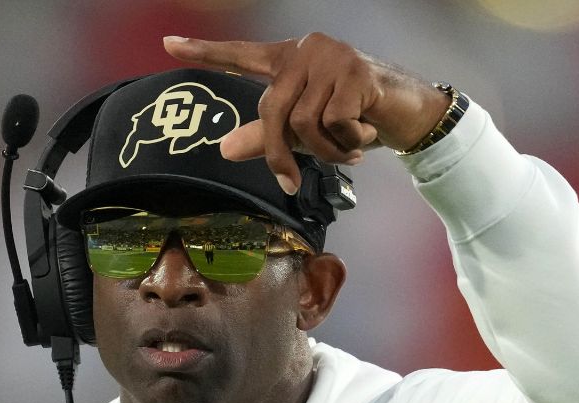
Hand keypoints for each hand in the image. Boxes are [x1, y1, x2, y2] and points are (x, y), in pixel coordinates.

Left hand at [164, 33, 450, 193]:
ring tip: (349, 148)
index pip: (240, 55)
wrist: (410, 112)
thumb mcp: (307, 132)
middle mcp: (306, 50)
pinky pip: (334, 124)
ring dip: (327, 151)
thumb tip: (224, 150)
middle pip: (273, 111)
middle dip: (281, 155)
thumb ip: (266, 137)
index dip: (205, 52)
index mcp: (288, 60)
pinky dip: (349, 142)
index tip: (168, 44)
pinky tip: (366, 133)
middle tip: (289, 183)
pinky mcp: (356, 73)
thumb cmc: (354, 119)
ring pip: (306, 124)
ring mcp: (332, 58)